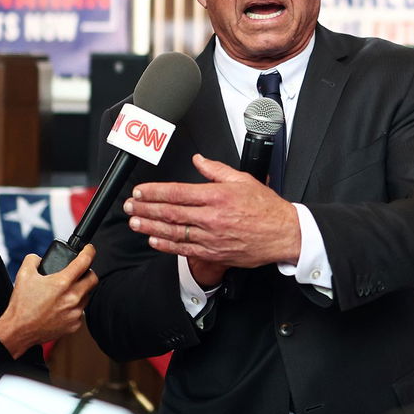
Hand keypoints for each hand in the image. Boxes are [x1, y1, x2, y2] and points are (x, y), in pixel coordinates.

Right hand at [0, 245, 97, 357]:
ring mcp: (75, 312)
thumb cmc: (21, 305)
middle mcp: (72, 297)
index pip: (85, 261)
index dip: (89, 251)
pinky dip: (74, 307)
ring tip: (66, 292)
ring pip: (87, 296)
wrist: (18, 331)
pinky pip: (80, 311)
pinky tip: (61, 307)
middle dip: (88, 272)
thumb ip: (33, 259)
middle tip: (79, 272)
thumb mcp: (24, 274)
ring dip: (80, 291)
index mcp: (62, 283)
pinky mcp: (74, 325)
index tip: (89, 250)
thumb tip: (41, 258)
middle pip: (93, 279)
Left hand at [124, 154, 301, 284]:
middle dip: (146, 209)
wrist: (283, 234)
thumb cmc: (266, 208)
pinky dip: (167, 246)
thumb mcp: (243, 180)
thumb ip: (216, 170)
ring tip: (135, 223)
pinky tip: (154, 241)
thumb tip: (199, 160)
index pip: (178, 193)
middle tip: (130, 207)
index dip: (155, 192)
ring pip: (174, 233)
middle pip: (171, 213)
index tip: (140, 191)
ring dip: (151, 228)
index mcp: (217, 196)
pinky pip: (185, 250)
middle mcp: (212, 218)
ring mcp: (212, 238)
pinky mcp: (215, 253)